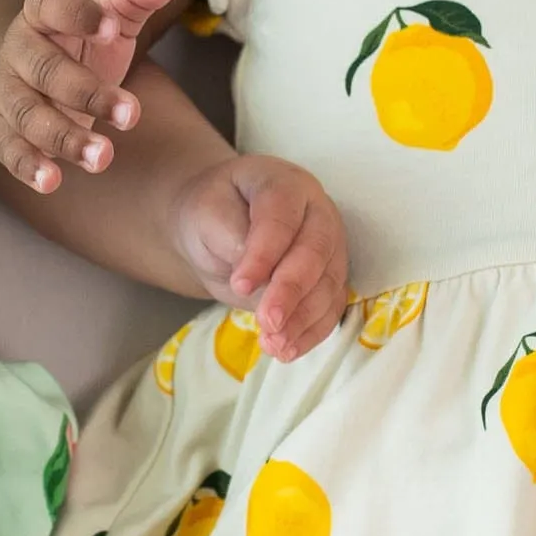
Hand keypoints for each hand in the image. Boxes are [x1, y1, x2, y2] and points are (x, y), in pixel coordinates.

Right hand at [0, 0, 185, 190]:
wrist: (30, 76)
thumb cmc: (80, 44)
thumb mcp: (111, 17)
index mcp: (41, 14)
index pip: (49, 4)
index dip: (76, 13)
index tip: (111, 27)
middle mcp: (17, 52)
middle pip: (44, 70)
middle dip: (86, 93)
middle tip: (130, 114)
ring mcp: (7, 93)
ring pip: (28, 115)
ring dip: (64, 137)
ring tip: (104, 157)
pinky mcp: (2, 131)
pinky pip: (8, 149)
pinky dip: (28, 166)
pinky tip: (52, 181)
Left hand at [169, 152, 350, 358]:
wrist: (219, 227)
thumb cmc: (212, 213)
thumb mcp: (206, 213)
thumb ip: (229, 234)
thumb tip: (255, 273)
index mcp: (286, 184)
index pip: (282, 217)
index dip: (265, 253)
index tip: (240, 284)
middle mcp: (317, 213)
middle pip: (315, 251)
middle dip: (291, 291)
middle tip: (267, 322)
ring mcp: (329, 248)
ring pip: (328, 284)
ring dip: (303, 319)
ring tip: (273, 345)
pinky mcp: (329, 280)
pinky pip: (330, 308)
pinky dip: (311, 333)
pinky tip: (287, 351)